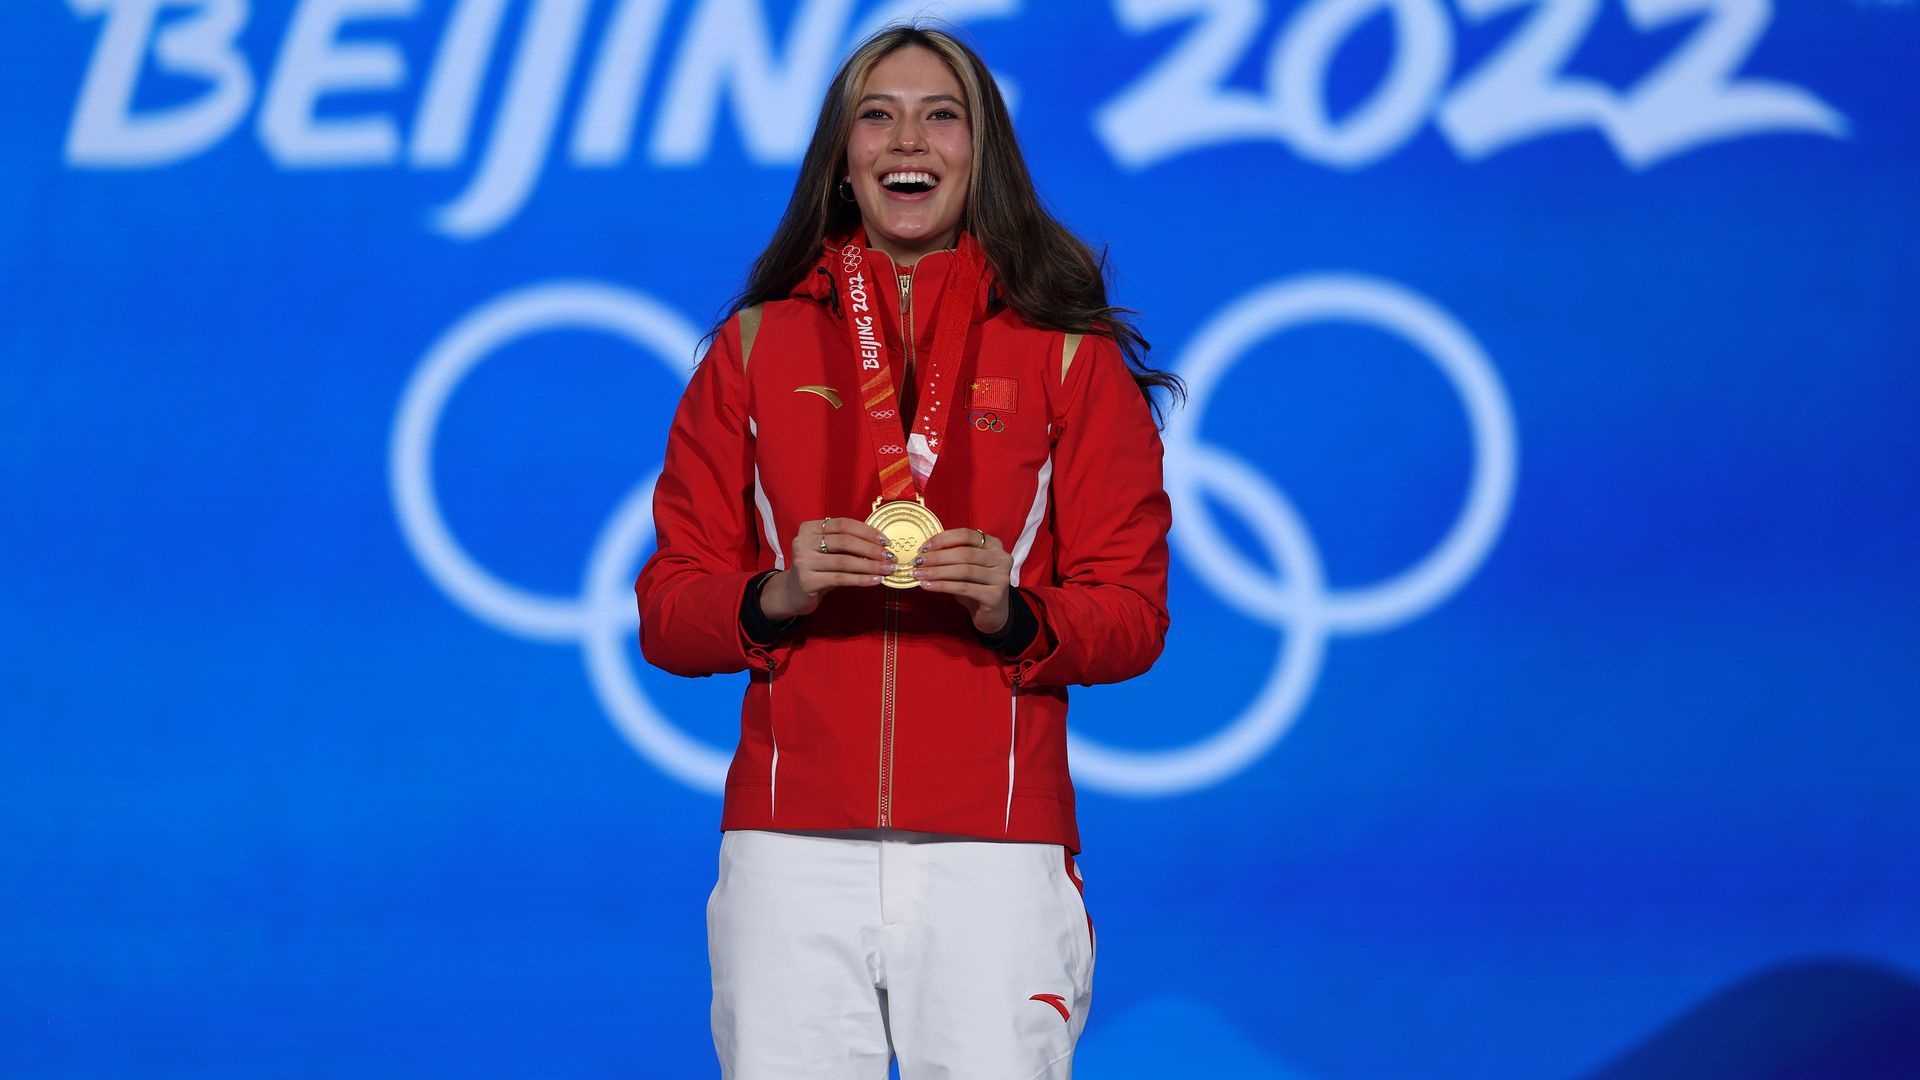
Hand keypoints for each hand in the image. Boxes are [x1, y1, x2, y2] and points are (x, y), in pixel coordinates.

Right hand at [763, 517, 894, 619]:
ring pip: (845, 561)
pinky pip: (841, 578)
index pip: (843, 524)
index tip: (885, 540)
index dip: (866, 531)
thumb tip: (881, 543)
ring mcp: (803, 561)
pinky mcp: (807, 581)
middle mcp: (803, 541)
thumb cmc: (818, 569)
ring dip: (870, 565)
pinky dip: (861, 579)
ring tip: (888, 569)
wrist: (794, 593)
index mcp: (809, 528)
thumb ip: (847, 544)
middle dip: (871, 549)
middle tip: (890, 556)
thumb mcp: (828, 551)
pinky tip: (875, 580)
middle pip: (845, 541)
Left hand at [909, 527, 1012, 634]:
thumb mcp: (966, 566)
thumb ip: (953, 555)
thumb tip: (924, 552)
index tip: (924, 547)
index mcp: (993, 544)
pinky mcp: (995, 596)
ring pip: (964, 571)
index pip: (966, 535)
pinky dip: (943, 586)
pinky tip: (928, 586)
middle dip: (937, 557)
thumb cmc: (976, 585)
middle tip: (918, 561)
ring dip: (937, 572)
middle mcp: (1001, 558)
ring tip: (919, 574)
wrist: (993, 613)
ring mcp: (1000, 577)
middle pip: (965, 553)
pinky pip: (964, 588)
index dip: (943, 539)